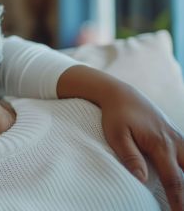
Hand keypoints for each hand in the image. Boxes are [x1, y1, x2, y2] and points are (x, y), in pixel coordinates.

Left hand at [99, 82, 183, 210]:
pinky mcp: (175, 135)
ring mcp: (177, 137)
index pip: (174, 179)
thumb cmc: (115, 115)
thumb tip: (142, 180)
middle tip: (183, 207)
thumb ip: (130, 156)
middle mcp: (174, 141)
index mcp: (160, 144)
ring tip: (183, 197)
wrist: (120, 93)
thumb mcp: (116, 135)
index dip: (178, 200)